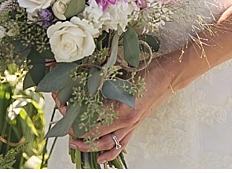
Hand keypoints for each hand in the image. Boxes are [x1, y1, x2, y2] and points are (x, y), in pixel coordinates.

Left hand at [67, 52, 183, 164]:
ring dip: (89, 146)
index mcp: (121, 107)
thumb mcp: (121, 75)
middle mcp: (126, 121)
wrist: (168, 76)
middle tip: (65, 126)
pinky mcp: (136, 126)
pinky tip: (100, 159)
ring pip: (106, 144)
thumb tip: (82, 85)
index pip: (91, 118)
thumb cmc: (146, 71)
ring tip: (75, 144)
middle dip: (77, 131)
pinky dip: (110, 154)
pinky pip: (122, 145)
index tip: (64, 107)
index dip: (75, 115)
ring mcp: (132, 126)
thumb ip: (103, 83)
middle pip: (95, 133)